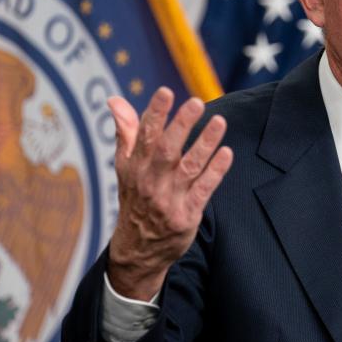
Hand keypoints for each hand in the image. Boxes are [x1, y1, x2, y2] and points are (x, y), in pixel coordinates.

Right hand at [105, 88, 233, 299]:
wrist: (138, 249)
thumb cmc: (135, 198)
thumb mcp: (125, 167)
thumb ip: (126, 132)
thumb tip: (115, 100)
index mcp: (135, 166)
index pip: (144, 135)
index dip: (155, 113)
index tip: (165, 92)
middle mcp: (150, 181)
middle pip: (167, 149)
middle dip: (182, 125)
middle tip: (196, 102)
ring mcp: (169, 199)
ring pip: (189, 167)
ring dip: (205, 144)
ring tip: (220, 122)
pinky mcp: (186, 216)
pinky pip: (203, 190)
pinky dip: (215, 172)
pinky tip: (227, 153)